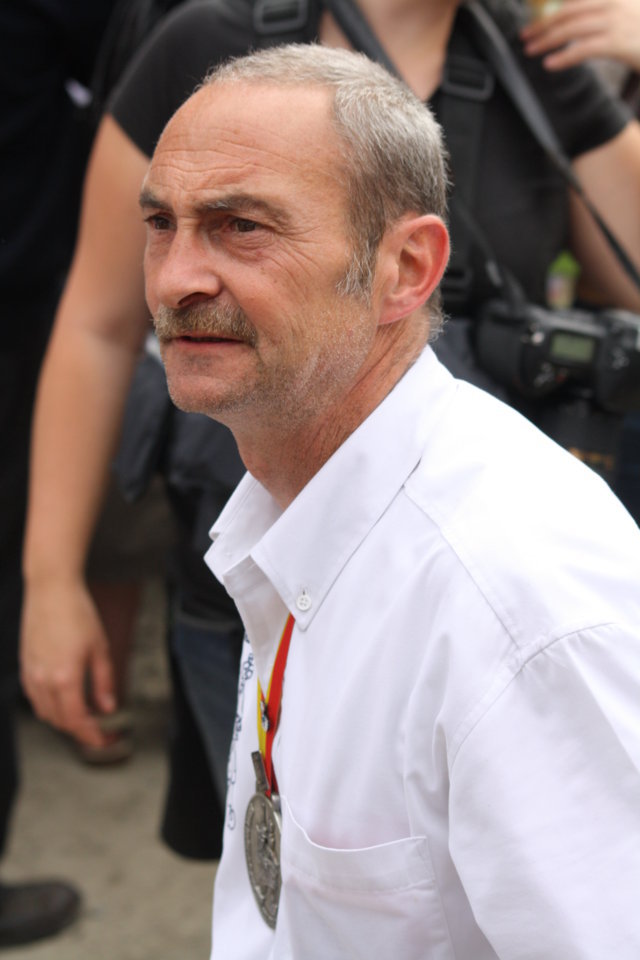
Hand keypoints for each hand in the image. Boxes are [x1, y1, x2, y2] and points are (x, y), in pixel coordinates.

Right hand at [20, 578, 115, 746]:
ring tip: (84, 718)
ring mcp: (31, 674)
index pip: (77, 720)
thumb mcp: (100, 648)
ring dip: (64, 721)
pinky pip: (35, 699)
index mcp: (65, 678)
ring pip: (44, 713)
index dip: (91, 735)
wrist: (50, 590)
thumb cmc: (78, 614)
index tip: (104, 740)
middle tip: (99, 731)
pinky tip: (64, 701)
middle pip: (59, 721)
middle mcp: (43, 681)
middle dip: (80, 730)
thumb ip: (104, 681)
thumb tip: (108, 708)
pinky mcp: (25, 666)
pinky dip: (49, 707)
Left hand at [520, 0, 639, 72]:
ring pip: (572, 28)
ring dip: (547, 39)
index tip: (534, 15)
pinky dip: (564, 56)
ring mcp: (618, 21)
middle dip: (543, 23)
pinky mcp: (619, 43)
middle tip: (525, 35)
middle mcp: (615, 3)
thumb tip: (574, 18)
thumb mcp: (626, 14)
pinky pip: (584, 48)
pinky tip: (550, 63)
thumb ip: (602, 12)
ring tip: (531, 49)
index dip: (552, 5)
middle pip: (569, 10)